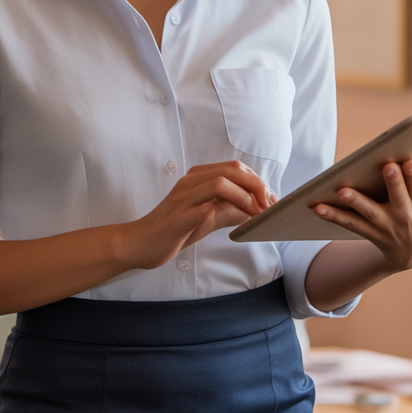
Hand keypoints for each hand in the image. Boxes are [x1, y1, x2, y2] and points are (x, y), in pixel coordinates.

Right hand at [120, 161, 274, 270]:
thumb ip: (228, 210)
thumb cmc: (173, 230)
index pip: (235, 169)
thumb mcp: (206, 218)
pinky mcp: (177, 218)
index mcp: (197, 178)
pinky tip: (237, 221)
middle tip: (270, 205)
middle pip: (230, 171)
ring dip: (245, 197)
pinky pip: (201, 209)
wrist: (139, 243)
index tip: (272, 199)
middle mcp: (190, 183)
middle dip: (257, 186)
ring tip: (257, 213)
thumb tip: (255, 210)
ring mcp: (182, 199)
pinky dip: (223, 212)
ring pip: (219, 184)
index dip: (258, 182)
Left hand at [311, 159, 411, 274]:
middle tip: (386, 167)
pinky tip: (317, 205)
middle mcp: (404, 218)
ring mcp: (384, 227)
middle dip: (393, 184)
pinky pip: (348, 224)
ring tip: (341, 190)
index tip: (410, 161)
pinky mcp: (367, 233)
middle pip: (397, 199)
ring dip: (354, 203)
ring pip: (368, 214)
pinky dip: (332, 215)